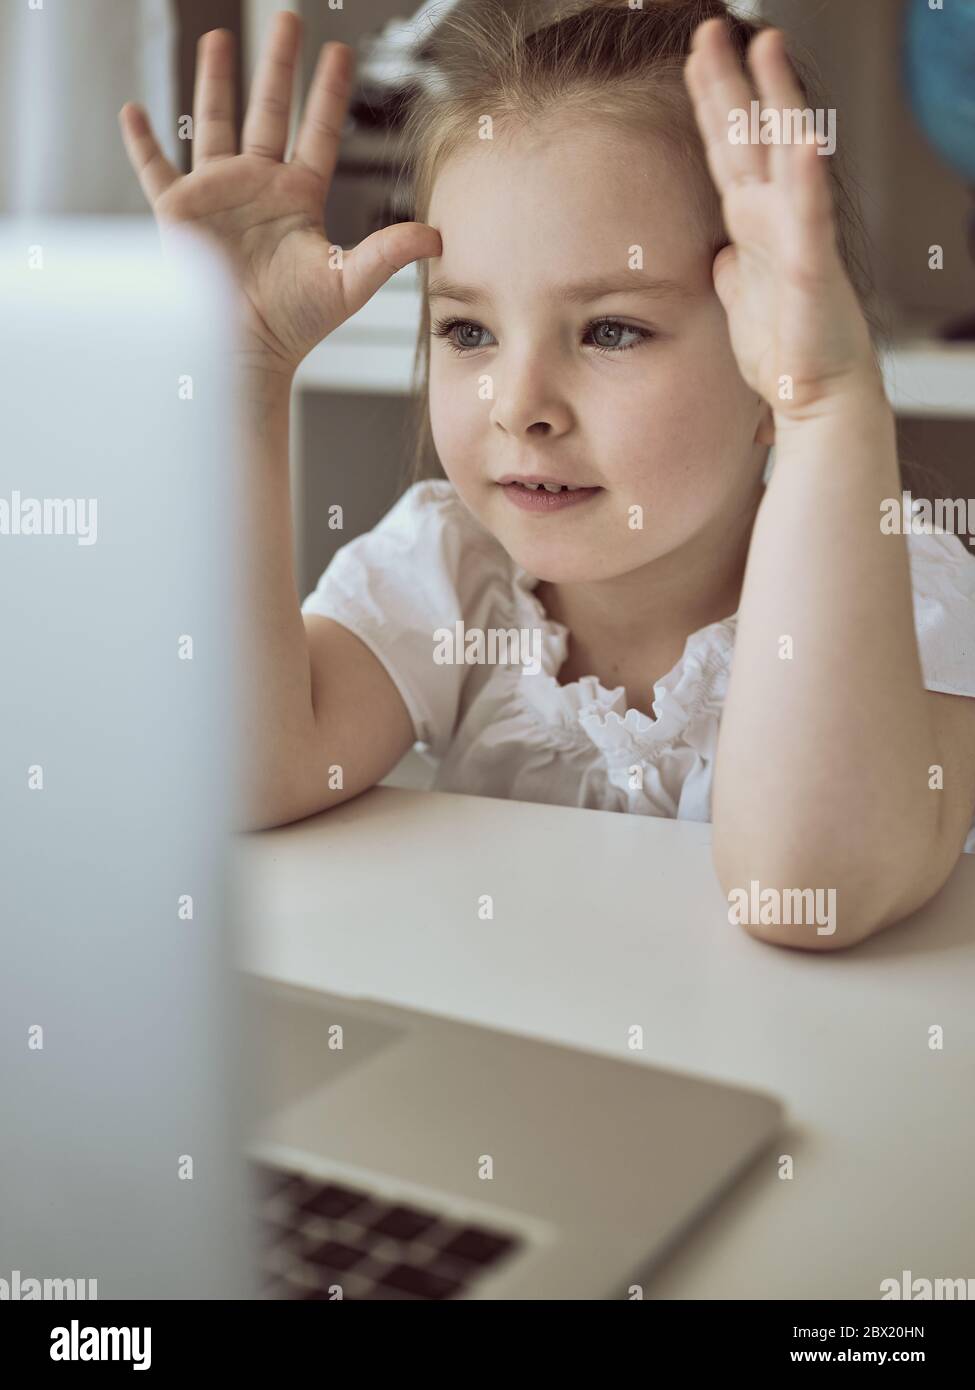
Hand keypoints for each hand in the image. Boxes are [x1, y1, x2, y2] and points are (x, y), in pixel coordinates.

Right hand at [119, 11, 440, 375]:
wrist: (245, 348)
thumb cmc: (295, 323)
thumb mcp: (349, 281)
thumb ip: (390, 252)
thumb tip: (438, 236)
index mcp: (298, 197)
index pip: (318, 132)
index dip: (328, 94)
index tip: (339, 53)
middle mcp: (259, 186)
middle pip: (269, 111)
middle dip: (278, 65)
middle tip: (287, 20)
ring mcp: (218, 194)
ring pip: (215, 122)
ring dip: (215, 81)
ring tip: (218, 38)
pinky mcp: (179, 211)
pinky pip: (156, 169)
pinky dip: (141, 142)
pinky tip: (133, 112)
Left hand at [683, 19, 878, 419]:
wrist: (812, 396)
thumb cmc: (779, 350)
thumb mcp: (733, 299)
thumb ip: (724, 267)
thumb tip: (715, 252)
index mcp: (749, 222)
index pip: (725, 147)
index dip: (710, 99)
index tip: (694, 51)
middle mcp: (774, 216)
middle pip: (747, 135)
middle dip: (730, 79)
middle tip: (715, 25)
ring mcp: (796, 234)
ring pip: (784, 154)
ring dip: (775, 99)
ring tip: (765, 46)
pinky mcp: (811, 266)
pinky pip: (810, 213)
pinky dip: (807, 174)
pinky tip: (804, 137)